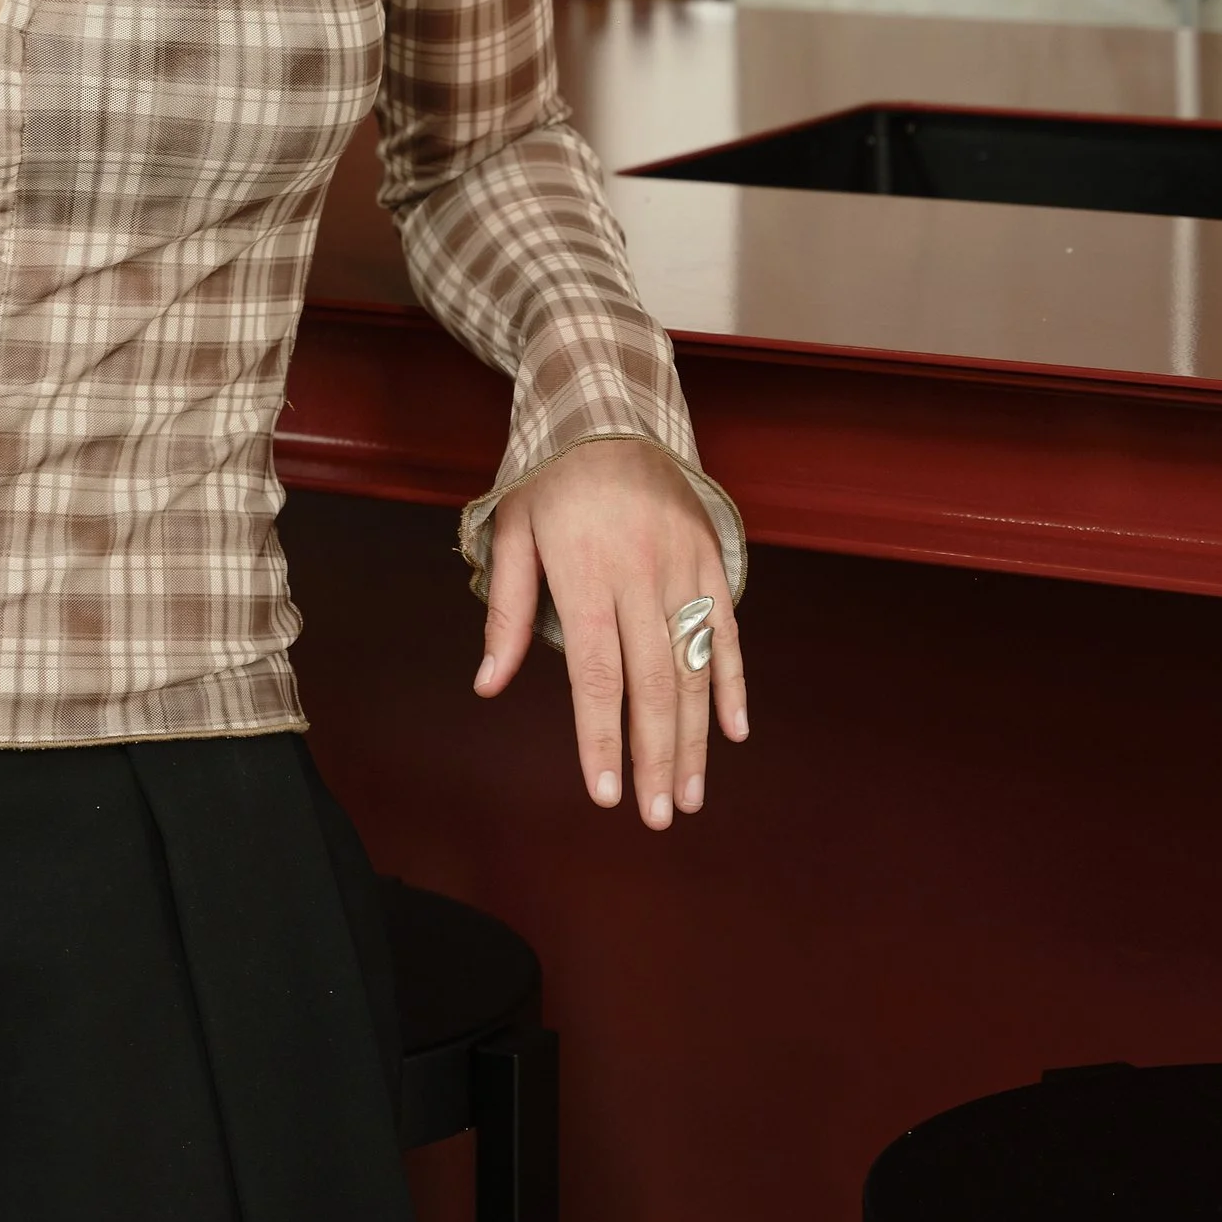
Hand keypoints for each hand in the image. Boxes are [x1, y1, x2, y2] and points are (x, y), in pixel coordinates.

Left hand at [473, 434, 746, 827]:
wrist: (607, 404)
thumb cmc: (547, 475)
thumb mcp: (510, 530)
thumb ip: (508, 614)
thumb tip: (488, 685)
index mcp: (584, 571)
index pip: (596, 676)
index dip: (602, 739)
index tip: (607, 794)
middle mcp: (640, 573)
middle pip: (654, 682)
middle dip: (657, 756)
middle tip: (660, 816)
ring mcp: (683, 564)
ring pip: (696, 666)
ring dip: (697, 736)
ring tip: (691, 794)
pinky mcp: (712, 555)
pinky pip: (727, 629)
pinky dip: (733, 683)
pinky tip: (733, 733)